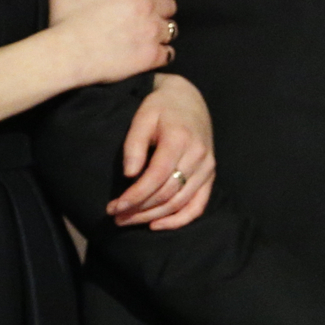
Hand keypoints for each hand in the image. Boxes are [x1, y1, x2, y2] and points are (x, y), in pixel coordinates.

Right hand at [45, 0, 175, 85]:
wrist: (66, 56)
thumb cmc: (64, 21)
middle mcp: (147, 6)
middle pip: (170, 4)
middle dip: (159, 10)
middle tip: (143, 17)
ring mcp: (152, 32)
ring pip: (171, 29)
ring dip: (160, 32)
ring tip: (145, 36)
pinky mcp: (151, 56)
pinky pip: (169, 53)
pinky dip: (161, 54)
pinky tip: (147, 53)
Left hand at [109, 73, 214, 229]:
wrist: (188, 100)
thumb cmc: (161, 108)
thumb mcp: (142, 118)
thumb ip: (134, 145)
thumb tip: (130, 174)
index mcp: (180, 139)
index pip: (157, 176)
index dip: (136, 195)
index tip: (115, 207)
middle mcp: (199, 155)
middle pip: (168, 193)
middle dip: (140, 209)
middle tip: (116, 216)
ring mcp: (208, 167)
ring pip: (180, 202)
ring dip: (153, 216)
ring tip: (129, 220)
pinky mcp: (210, 175)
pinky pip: (198, 205)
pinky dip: (179, 220)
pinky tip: (157, 225)